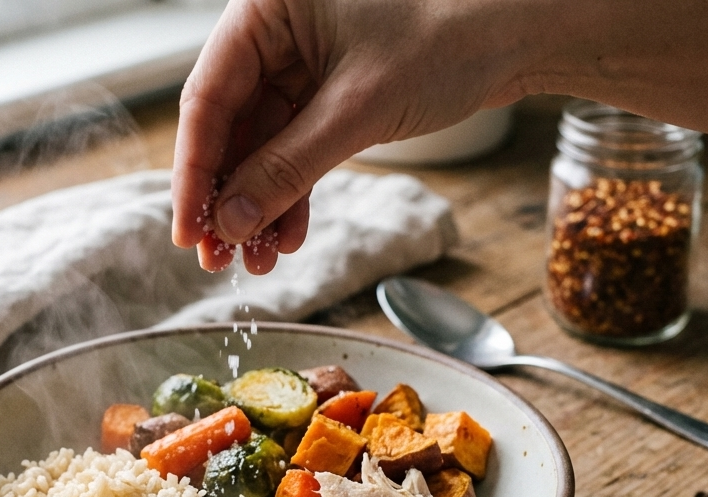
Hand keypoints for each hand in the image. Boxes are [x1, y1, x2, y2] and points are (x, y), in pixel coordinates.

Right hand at [170, 0, 535, 270]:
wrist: (519, 35)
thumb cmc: (449, 38)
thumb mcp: (356, 110)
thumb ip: (287, 168)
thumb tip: (232, 222)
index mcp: (265, 8)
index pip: (206, 97)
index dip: (194, 171)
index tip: (188, 230)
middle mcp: (276, 31)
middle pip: (229, 126)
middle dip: (227, 198)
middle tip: (219, 258)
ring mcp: (301, 61)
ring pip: (261, 145)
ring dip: (259, 205)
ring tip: (257, 260)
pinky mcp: (329, 90)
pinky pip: (294, 148)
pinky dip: (292, 192)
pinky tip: (288, 236)